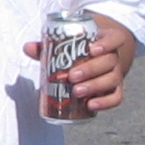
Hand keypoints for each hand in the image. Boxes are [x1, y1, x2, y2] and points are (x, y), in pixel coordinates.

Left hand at [22, 14, 136, 113]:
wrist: (97, 59)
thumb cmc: (79, 49)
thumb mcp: (67, 44)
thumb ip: (48, 45)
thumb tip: (28, 48)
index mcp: (106, 40)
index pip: (115, 38)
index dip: (107, 43)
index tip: (92, 50)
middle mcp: (115, 57)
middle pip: (110, 62)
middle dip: (91, 70)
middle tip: (72, 77)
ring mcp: (116, 74)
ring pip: (112, 80)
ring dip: (95, 86)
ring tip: (76, 91)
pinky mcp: (115, 90)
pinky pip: (116, 97)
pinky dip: (105, 103)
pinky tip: (90, 106)